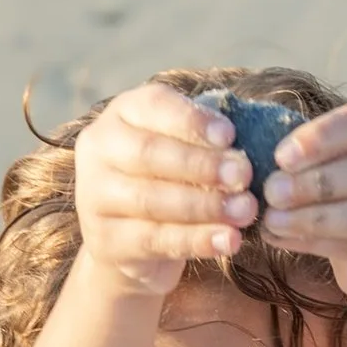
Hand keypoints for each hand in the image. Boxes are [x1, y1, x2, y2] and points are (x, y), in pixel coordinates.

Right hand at [72, 83, 254, 295]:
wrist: (132, 239)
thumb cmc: (172, 177)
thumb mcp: (186, 148)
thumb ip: (209, 139)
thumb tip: (253, 138)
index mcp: (122, 114)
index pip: (152, 106)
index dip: (192, 120)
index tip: (230, 135)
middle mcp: (99, 149)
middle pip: (149, 153)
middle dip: (201, 165)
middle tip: (243, 176)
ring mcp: (94, 196)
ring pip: (151, 200)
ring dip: (205, 206)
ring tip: (246, 211)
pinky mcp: (103, 240)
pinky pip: (154, 240)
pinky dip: (196, 240)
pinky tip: (229, 240)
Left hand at [257, 100, 346, 306]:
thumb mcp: (341, 156)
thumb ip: (314, 152)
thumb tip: (273, 164)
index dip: (323, 138)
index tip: (281, 157)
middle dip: (316, 183)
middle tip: (271, 192)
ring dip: (316, 219)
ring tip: (274, 220)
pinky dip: (318, 244)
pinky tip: (284, 239)